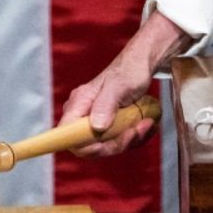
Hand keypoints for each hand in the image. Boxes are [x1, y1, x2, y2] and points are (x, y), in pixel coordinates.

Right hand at [60, 11, 191, 157]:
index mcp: (79, 104)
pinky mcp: (109, 126)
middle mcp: (84, 115)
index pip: (66, 134)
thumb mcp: (119, 86)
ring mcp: (96, 121)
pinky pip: (118, 141)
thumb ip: (106, 104)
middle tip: (136, 131)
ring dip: (129, 139)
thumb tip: (96, 127)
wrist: (142, 66)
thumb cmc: (129, 70)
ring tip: (146, 123)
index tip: (103, 146)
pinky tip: (145, 123)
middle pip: (90, 146)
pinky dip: (134, 136)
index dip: (82, 146)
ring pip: (108, 146)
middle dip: (115, 143)